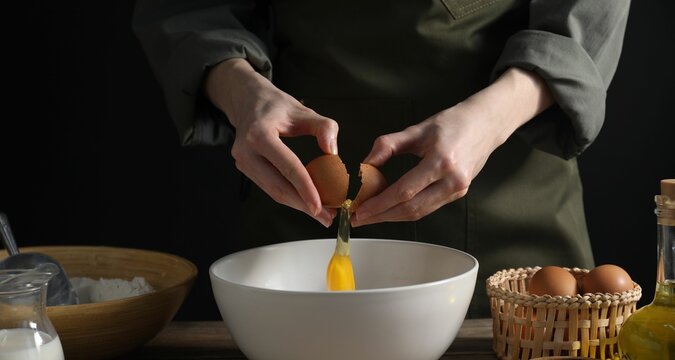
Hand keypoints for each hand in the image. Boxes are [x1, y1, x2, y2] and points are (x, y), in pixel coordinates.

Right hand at [205, 59, 338, 226]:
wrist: (248, 101)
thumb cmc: (276, 105)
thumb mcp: (303, 110)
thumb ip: (323, 127)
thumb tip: (332, 152)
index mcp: (259, 134)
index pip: (287, 167)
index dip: (305, 189)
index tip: (321, 206)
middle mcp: (246, 151)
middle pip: (278, 186)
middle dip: (303, 205)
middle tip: (327, 217)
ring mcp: (243, 162)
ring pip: (272, 191)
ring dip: (297, 205)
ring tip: (321, 213)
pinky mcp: (245, 169)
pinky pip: (269, 187)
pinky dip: (289, 197)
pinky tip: (305, 201)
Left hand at [352, 68, 552, 225]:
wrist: (486, 124)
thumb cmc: (452, 123)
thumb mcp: (418, 129)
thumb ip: (389, 145)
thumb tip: (364, 163)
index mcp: (442, 161)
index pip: (404, 191)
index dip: (380, 204)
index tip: (360, 209)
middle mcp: (452, 180)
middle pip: (411, 209)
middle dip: (382, 216)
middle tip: (359, 218)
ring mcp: (458, 190)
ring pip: (419, 212)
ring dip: (392, 217)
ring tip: (370, 217)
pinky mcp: (458, 194)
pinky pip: (428, 208)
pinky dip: (407, 211)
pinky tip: (390, 209)